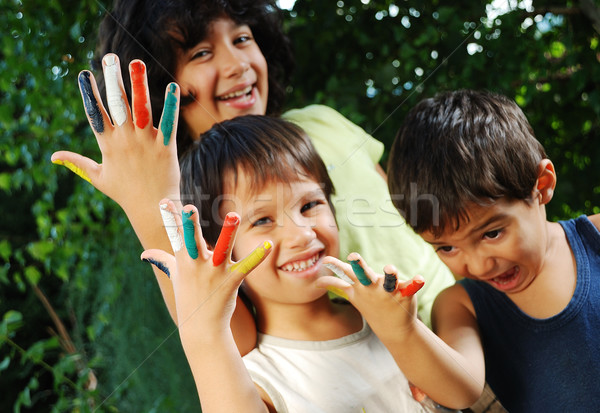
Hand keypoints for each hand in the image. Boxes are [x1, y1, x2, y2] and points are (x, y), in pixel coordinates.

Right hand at [51, 54, 180, 214]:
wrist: (152, 209)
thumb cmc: (125, 193)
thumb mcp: (98, 177)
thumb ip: (77, 163)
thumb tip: (54, 157)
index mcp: (108, 145)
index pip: (96, 114)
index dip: (88, 94)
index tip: (83, 73)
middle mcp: (125, 141)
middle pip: (117, 105)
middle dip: (112, 80)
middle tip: (109, 58)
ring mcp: (145, 143)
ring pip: (141, 109)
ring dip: (138, 85)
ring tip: (135, 62)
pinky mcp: (165, 148)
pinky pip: (168, 123)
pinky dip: (171, 105)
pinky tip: (174, 87)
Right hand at [141, 199, 271, 346]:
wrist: (201, 328)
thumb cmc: (188, 297)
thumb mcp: (175, 276)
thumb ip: (163, 260)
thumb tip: (145, 254)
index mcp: (184, 260)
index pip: (175, 235)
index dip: (170, 218)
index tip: (164, 200)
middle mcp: (197, 265)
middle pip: (192, 241)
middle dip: (190, 225)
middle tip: (190, 208)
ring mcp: (214, 273)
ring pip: (222, 249)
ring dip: (228, 232)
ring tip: (234, 215)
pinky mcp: (231, 281)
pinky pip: (246, 266)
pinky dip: (258, 256)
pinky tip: (269, 244)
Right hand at [316, 252, 423, 335]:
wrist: (393, 328)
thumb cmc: (371, 305)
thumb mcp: (352, 295)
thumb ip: (336, 285)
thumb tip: (316, 282)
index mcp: (360, 285)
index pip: (346, 273)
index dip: (336, 265)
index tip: (327, 259)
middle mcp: (372, 288)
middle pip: (363, 275)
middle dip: (358, 266)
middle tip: (353, 256)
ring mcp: (388, 292)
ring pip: (388, 281)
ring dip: (389, 274)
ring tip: (389, 268)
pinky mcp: (404, 294)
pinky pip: (410, 287)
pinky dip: (415, 283)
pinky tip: (420, 278)